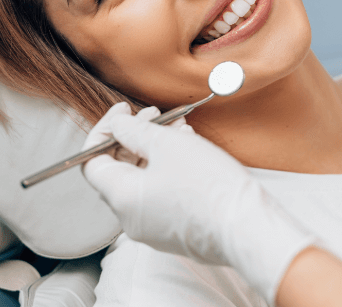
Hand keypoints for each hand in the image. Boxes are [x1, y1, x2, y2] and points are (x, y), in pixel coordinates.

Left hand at [81, 103, 315, 304]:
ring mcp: (152, 226)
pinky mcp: (173, 228)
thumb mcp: (166, 144)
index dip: (103, 131)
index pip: (91, 161)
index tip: (122, 112)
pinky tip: (188, 146)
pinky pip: (160, 191)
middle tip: (154, 114)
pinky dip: (167, 166)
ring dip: (155, 147)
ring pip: (143, 177)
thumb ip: (133, 130)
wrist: (249, 228)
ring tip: (178, 126)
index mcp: (121, 197)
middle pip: (118, 167)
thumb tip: (116, 123)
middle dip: (134, 135)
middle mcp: (130, 217)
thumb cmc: (208, 186)